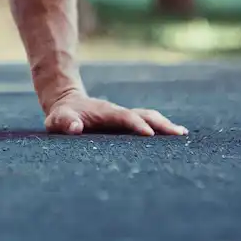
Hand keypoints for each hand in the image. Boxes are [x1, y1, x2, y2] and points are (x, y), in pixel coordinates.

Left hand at [44, 91, 185, 136]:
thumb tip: (74, 127)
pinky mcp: (127, 122)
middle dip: (161, 124)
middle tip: (179, 134)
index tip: (150, 134)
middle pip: (144, 114)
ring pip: (149, 117)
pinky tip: (175, 136)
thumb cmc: (62, 116)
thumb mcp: (57, 119)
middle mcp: (119, 112)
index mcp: (105, 112)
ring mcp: (124, 116)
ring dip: (165, 125)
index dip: (136, 125)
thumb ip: (64, 122)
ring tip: (182, 135)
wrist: (68, 103)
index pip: (124, 117)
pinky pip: (148, 122)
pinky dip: (161, 128)